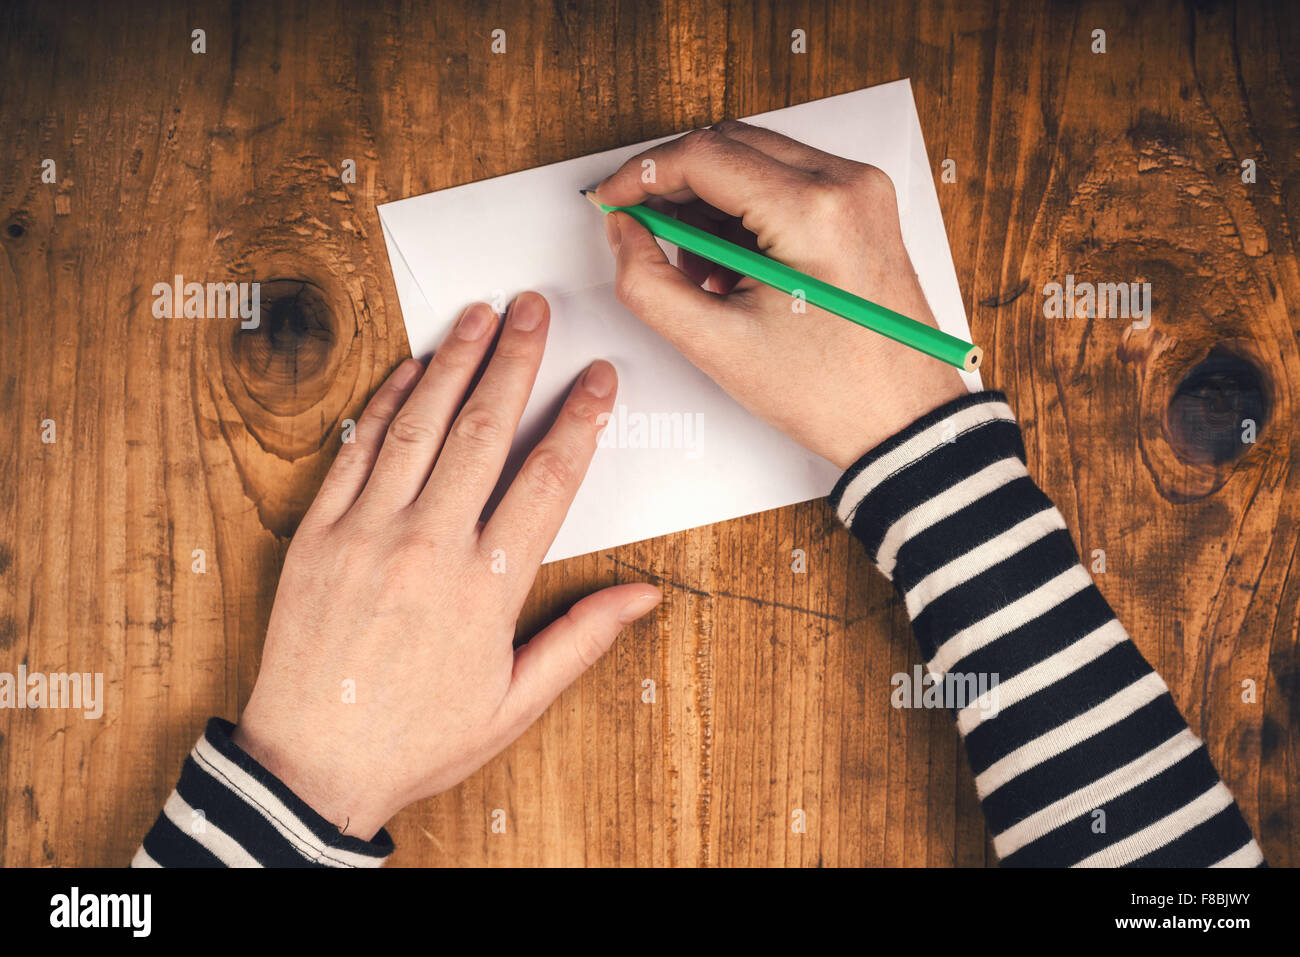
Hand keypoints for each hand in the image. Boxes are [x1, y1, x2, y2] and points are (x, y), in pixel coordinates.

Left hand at [231, 292, 661, 838]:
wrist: (310, 765)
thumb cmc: (416, 739)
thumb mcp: (514, 702)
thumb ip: (581, 638)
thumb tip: (642, 596)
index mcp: (485, 588)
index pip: (548, 479)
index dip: (581, 420)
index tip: (599, 380)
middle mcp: (428, 546)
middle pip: (486, 431)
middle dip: (518, 361)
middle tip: (536, 309)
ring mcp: (367, 532)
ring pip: (421, 425)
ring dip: (455, 363)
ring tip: (481, 316)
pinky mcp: (318, 533)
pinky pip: (356, 450)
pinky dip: (386, 402)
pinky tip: (413, 368)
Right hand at [596, 121, 966, 468]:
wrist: (903, 420)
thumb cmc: (830, 392)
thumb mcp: (717, 345)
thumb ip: (649, 284)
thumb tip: (623, 233)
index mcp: (813, 212)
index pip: (704, 156)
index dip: (642, 174)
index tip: (611, 200)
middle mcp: (846, 184)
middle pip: (730, 144)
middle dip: (674, 183)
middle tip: (642, 230)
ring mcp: (862, 191)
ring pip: (757, 158)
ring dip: (711, 198)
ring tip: (699, 268)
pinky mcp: (865, 206)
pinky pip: (789, 180)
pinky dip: (748, 209)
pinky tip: (735, 264)